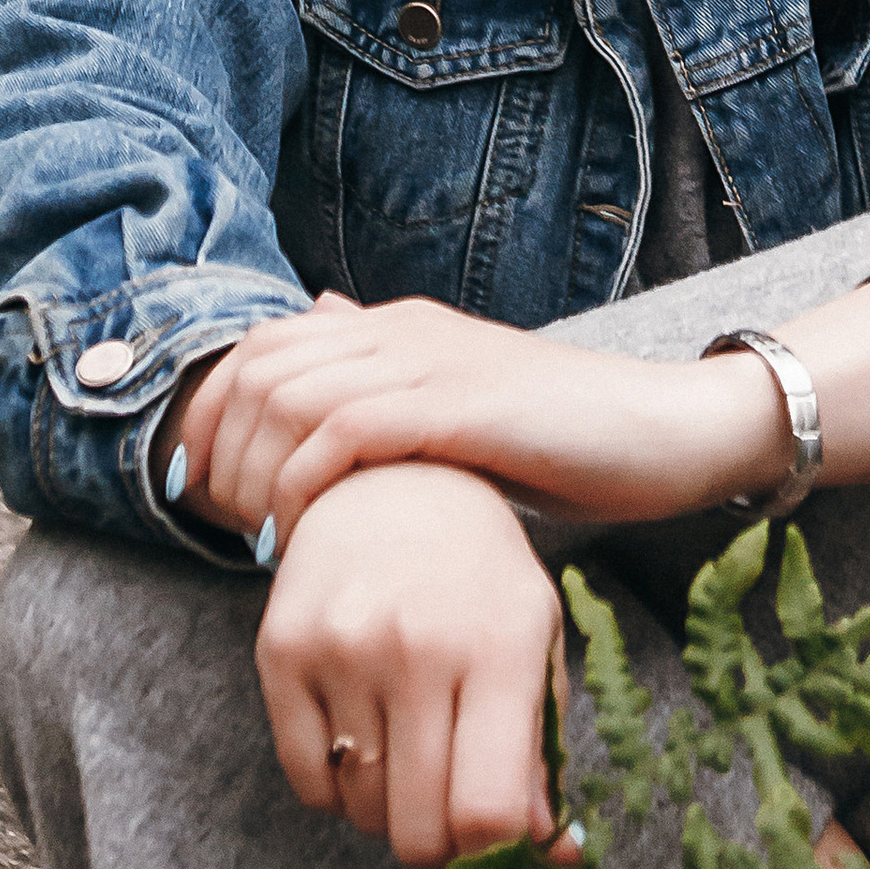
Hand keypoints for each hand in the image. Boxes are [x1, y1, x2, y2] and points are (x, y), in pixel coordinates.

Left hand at [158, 293, 786, 550]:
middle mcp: (402, 330)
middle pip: (258, 366)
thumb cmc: (562, 443)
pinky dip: (310, 484)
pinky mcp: (462, 402)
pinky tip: (311, 537)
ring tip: (261, 539)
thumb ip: (394, 405)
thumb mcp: (460, 419)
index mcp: (397, 329)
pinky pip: (350, 429)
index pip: (261, 347)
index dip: (213, 417)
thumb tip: (328, 389)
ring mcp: (433, 360)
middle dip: (219, 449)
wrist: (664, 431)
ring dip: (256, 471)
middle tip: (223, 526)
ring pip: (290, 393)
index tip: (205, 496)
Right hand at [254, 463, 582, 868]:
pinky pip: (308, 786)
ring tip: (413, 759)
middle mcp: (418, 644)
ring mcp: (342, 645)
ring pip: (363, 813)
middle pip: (418, 831)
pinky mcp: (281, 648)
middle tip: (455, 836)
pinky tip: (365, 737)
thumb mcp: (532, 644)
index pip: (489, 811)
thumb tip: (551, 864)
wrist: (391, 479)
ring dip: (391, 815)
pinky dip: (338, 791)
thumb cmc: (479, 576)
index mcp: (500, 644)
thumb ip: (542, 755)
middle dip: (442, 856)